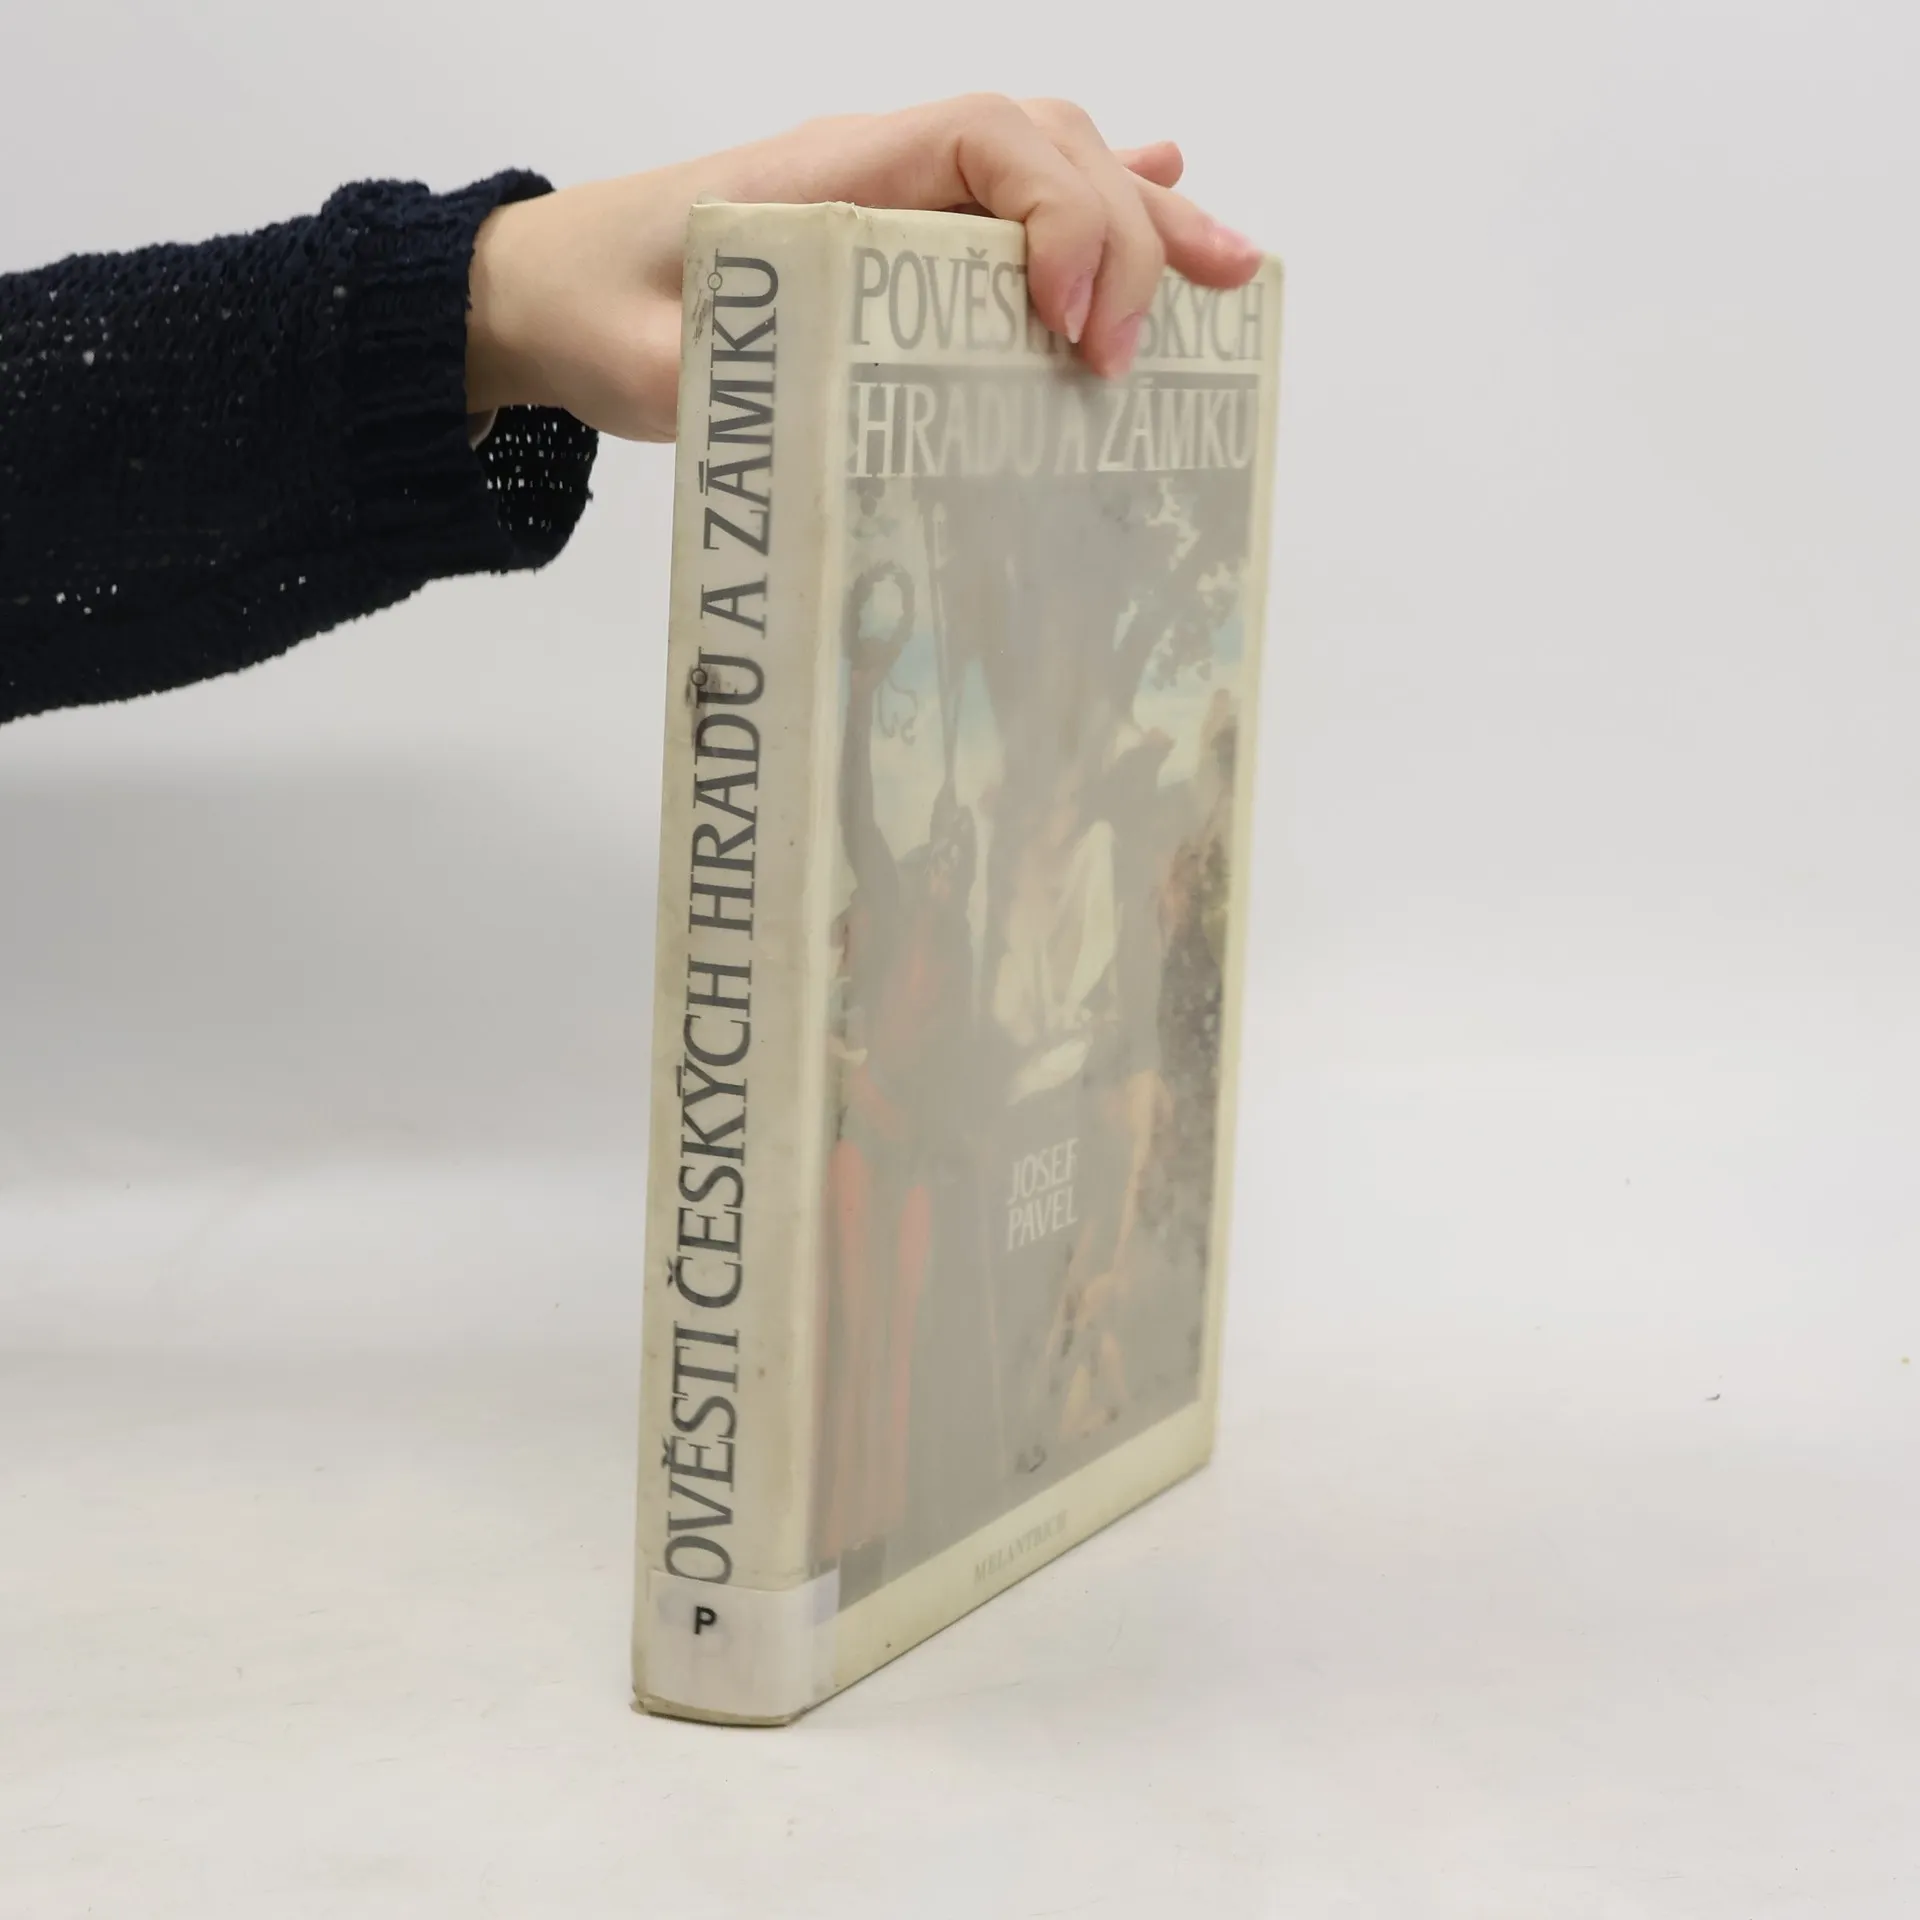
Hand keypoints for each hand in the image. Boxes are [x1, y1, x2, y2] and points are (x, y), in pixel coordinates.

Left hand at [465, 96, 1262, 441]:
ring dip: (1147, 217)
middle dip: (1121, 240)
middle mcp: (884, 163)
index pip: (990, 142)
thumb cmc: (598, 311)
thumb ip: (736, 380)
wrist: (551, 287)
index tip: (1071, 334)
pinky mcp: (905, 237)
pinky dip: (1103, 209)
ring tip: (1233, 272)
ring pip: (1055, 168)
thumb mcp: (650, 363)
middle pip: (1049, 149)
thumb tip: (835, 417)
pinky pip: (1023, 201)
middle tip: (1130, 362)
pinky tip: (1173, 212)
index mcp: (833, 170)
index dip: (1061, 219)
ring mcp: (901, 193)